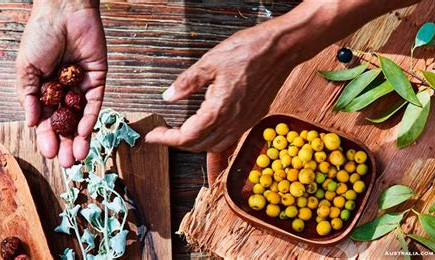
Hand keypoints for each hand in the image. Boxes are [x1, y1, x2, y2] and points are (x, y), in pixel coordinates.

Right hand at [16, 1, 106, 166]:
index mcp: (44, 89)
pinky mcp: (98, 80)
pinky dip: (90, 119)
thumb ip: (29, 96)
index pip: (46, 119)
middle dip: (67, 143)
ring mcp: (81, 87)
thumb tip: (30, 123)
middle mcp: (63, 91)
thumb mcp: (26, 69)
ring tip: (79, 157)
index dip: (47, 137)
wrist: (64, 12)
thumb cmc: (40, 36)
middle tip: (68, 163)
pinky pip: (95, 103)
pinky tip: (86, 134)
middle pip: (66, 123)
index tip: (49, 154)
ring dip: (80, 138)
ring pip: (81, 118)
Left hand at [145, 23, 293, 152]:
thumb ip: (187, 82)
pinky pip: (230, 139)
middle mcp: (233, 122)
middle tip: (162, 133)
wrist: (281, 49)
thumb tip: (169, 96)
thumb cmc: (249, 51)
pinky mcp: (253, 117)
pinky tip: (209, 132)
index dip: (167, 139)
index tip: (153, 135)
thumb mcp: (210, 62)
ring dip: (196, 144)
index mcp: (219, 110)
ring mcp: (245, 122)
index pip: (187, 136)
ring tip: (181, 135)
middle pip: (199, 145)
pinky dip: (214, 142)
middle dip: (177, 142)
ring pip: (215, 145)